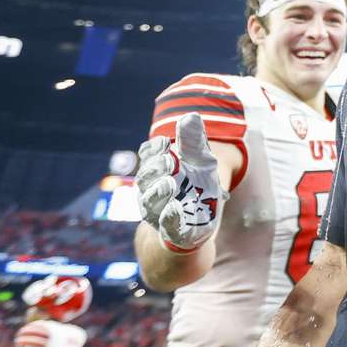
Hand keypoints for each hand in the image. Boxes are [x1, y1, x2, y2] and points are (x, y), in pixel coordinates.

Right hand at [136, 113, 225, 252]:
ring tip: (170, 182)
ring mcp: (158, 212)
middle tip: (170, 160)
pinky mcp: (170, 230)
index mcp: (157, 169)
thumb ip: (194, 142)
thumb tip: (191, 116)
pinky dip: (169, 217)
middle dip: (156, 168)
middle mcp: (151, 190)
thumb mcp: (201, 161)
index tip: (166, 142)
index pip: (147, 156)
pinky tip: (175, 208)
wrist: (198, 222)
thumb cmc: (198, 186)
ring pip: (149, 201)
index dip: (154, 149)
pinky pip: (165, 224)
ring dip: (159, 191)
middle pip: (145, 177)